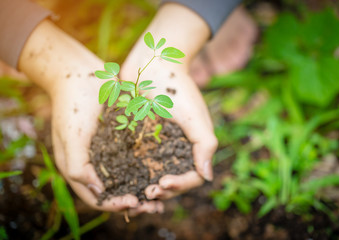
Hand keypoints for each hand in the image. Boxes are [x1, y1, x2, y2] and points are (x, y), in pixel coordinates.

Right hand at [51, 73, 163, 212]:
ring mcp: (105, 151)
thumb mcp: (71, 137)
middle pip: (114, 192)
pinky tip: (161, 168)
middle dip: (133, 201)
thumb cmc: (72, 104)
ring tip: (162, 192)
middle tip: (155, 205)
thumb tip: (98, 191)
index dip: (115, 205)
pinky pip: (132, 157)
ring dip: (141, 187)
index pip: (97, 197)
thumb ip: (78, 166)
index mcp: (76, 167)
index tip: (135, 203)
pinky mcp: (118, 138)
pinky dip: (144, 166)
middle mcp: (92, 163)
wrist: (80, 74)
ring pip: (126, 177)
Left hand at [121, 50, 217, 199]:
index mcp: (192, 146)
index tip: (163, 183)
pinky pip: (134, 160)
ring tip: (135, 195)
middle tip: (148, 193)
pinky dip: (130, 174)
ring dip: (145, 188)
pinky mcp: (137, 137)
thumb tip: (207, 177)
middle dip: (162, 191)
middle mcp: (175, 149)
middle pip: (172, 180)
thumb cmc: (178, 88)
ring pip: (153, 175)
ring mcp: (156, 144)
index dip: (180, 185)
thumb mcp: (195, 117)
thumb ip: (204, 145)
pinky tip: (120, 180)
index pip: (191, 176)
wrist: (153, 62)